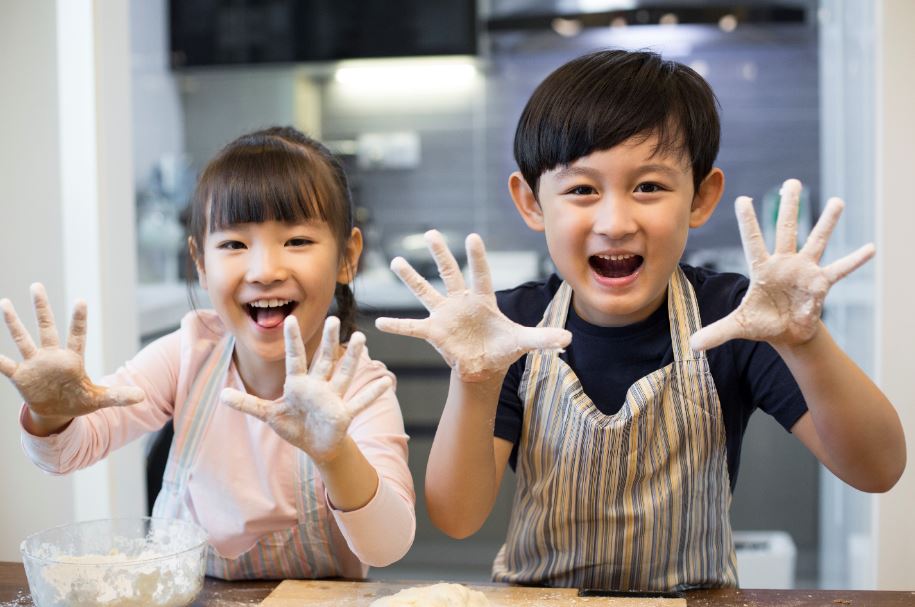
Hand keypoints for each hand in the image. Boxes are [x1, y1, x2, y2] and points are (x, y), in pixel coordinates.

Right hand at [0, 283, 144, 419]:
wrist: (57, 412)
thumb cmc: (79, 400)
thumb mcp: (100, 399)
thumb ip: (119, 396)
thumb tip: (143, 396)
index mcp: (72, 359)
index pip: (77, 335)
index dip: (78, 320)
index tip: (81, 300)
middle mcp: (52, 356)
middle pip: (47, 328)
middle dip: (42, 308)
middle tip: (37, 286)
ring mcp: (35, 364)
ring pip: (23, 339)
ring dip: (14, 323)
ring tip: (5, 303)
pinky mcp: (21, 376)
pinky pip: (6, 365)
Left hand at [220, 315, 390, 463]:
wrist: (316, 445)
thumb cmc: (294, 426)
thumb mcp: (269, 415)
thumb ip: (248, 404)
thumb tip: (221, 396)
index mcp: (298, 384)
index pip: (295, 358)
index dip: (293, 340)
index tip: (291, 318)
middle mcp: (318, 386)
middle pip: (325, 360)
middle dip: (330, 341)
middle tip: (334, 319)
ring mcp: (333, 398)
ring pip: (344, 374)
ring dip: (353, 358)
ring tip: (362, 337)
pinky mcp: (344, 414)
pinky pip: (360, 402)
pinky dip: (372, 393)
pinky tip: (387, 381)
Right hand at [375, 230, 570, 381]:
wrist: (485, 366)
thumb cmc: (503, 348)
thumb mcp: (524, 342)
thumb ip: (544, 337)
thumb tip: (568, 339)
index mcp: (483, 300)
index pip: (481, 274)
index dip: (477, 257)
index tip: (472, 236)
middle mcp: (461, 303)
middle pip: (449, 273)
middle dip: (440, 254)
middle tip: (430, 233)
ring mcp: (445, 316)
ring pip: (426, 292)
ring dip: (411, 278)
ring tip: (397, 261)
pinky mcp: (434, 333)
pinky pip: (412, 327)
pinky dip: (397, 326)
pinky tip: (380, 322)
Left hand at [690, 179, 874, 351]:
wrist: (786, 332)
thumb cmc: (762, 322)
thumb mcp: (738, 326)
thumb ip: (717, 332)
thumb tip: (692, 345)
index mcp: (761, 269)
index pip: (753, 241)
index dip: (748, 222)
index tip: (742, 199)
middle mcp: (784, 263)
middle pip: (786, 230)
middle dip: (790, 207)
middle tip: (792, 182)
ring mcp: (804, 271)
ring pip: (816, 242)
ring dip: (826, 223)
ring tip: (837, 201)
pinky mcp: (821, 284)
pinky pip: (839, 270)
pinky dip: (854, 260)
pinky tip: (870, 248)